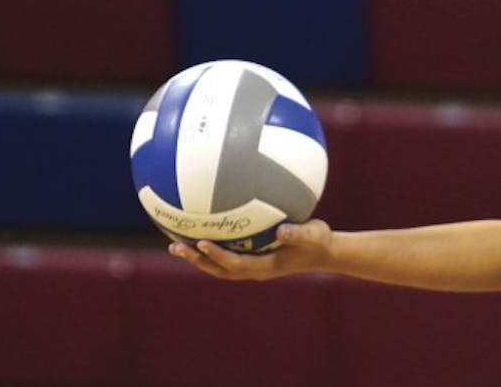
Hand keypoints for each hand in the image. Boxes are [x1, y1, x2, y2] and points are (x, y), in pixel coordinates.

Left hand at [167, 218, 333, 280]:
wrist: (324, 253)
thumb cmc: (319, 241)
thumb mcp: (313, 235)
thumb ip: (297, 233)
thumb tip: (281, 230)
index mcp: (266, 267)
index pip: (235, 264)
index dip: (217, 255)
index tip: (201, 243)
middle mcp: (255, 270)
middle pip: (219, 270)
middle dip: (197, 260)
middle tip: (176, 247)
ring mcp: (253, 266)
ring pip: (219, 267)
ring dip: (198, 258)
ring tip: (176, 245)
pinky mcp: (253, 259)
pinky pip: (226, 257)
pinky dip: (211, 250)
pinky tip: (201, 233)